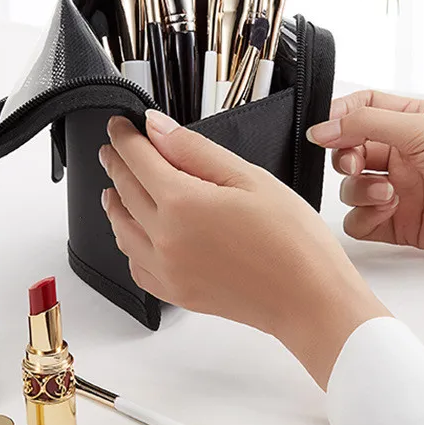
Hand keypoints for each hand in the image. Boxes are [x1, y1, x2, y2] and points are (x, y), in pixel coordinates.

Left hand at [100, 110, 389, 386]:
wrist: (310, 299)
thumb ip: (194, 150)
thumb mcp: (248, 177)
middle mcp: (165, 238)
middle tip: (112, 149)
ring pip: (122, 230)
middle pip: (125, 191)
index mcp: (181, 203)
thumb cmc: (291, 238)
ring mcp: (167, 270)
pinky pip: (135, 265)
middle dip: (117, 165)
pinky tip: (136, 234)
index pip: (137, 160)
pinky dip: (128, 243)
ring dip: (115, 204)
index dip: (125, 137)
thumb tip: (156, 127)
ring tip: (114, 189)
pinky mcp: (176, 293)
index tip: (119, 125)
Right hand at [308, 90, 423, 293]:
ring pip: (350, 186)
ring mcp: (396, 189)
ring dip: (359, 190)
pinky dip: (363, 217)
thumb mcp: (421, 128)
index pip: (361, 109)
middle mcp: (400, 154)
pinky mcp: (395, 223)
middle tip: (357, 165)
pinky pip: (358, 221)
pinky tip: (385, 212)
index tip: (324, 131)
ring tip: (387, 195)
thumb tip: (321, 127)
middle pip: (349, 149)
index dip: (339, 117)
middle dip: (346, 157)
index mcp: (410, 121)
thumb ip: (365, 124)